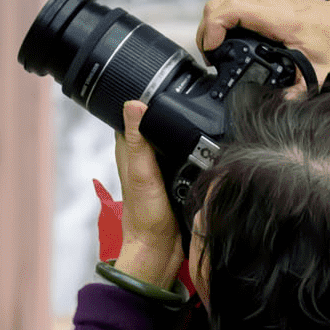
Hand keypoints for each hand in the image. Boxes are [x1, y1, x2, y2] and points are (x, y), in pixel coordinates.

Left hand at [112, 100, 183, 289]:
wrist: (161, 250)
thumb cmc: (145, 217)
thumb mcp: (142, 173)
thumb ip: (138, 141)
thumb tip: (133, 103)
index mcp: (129, 151)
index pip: (130, 113)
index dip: (140, 95)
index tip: (154, 79)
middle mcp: (142, 157)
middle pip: (151, 123)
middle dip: (162, 108)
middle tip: (180, 89)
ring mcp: (158, 168)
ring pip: (167, 138)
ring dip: (177, 127)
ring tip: (192, 109)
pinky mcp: (173, 178)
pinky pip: (181, 154)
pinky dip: (188, 146)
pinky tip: (200, 141)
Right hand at [197, 0, 329, 92]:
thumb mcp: (320, 74)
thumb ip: (298, 92)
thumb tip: (277, 108)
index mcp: (281, 17)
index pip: (232, 10)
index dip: (213, 29)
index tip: (213, 52)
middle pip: (220, 3)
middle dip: (206, 31)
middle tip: (211, 57)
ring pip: (223, 0)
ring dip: (213, 24)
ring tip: (215, 50)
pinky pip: (233, 0)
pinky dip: (223, 18)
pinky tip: (227, 38)